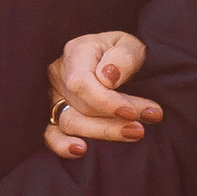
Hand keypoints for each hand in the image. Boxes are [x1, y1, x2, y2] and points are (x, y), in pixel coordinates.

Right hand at [44, 29, 157, 159]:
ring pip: (70, 123)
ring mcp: (53, 97)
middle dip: (116, 119)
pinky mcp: (53, 116)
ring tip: (135, 133)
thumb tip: (107, 78)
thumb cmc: (122, 53)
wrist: (115, 61)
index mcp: (76, 53)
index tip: (132, 112)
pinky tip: (80, 151)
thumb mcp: (131, 44)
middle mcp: (60, 75)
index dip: (106, 102)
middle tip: (146, 123)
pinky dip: (62, 146)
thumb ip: (123, 57)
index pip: (81, 83)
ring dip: (103, 132)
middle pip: (81, 105)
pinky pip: (50, 135)